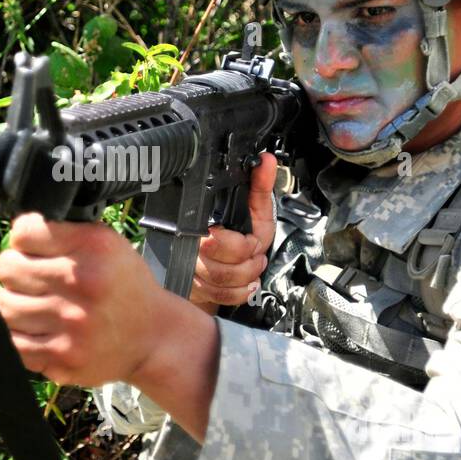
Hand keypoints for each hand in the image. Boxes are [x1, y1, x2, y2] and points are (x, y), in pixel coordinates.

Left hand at [0, 213, 169, 387]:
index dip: (22, 240)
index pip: (24, 233)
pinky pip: (13, 341)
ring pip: (4, 306)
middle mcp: (81, 282)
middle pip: (8, 269)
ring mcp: (69, 323)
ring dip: (14, 303)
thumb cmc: (125, 287)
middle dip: (15, 271)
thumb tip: (17, 234)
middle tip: (30, 278)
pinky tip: (36, 328)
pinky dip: (18, 334)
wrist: (153, 338)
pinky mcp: (61, 356)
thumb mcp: (108, 244)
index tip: (32, 249)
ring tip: (34, 304)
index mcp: (92, 247)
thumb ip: (64, 232)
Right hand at [190, 152, 276, 312]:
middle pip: (220, 269)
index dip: (240, 245)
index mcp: (204, 226)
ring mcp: (194, 272)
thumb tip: (266, 161)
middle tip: (254, 254)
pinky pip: (220, 298)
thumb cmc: (239, 235)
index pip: (216, 242)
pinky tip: (246, 284)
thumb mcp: (255, 209)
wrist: (225, 260)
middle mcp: (194, 251)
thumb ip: (259, 186)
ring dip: (245, 278)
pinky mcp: (197, 290)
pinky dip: (239, 293)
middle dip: (247, 264)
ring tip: (252, 266)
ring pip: (221, 286)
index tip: (250, 241)